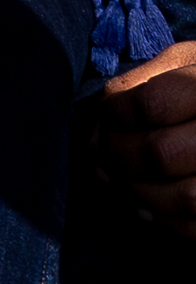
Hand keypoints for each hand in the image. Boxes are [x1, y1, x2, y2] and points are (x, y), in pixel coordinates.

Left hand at [93, 38, 195, 239]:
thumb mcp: (184, 62)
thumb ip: (139, 83)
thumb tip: (99, 127)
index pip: (151, 105)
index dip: (116, 113)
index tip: (108, 114)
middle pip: (161, 154)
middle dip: (118, 156)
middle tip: (104, 152)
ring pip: (183, 197)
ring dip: (137, 192)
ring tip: (119, 179)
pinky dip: (166, 221)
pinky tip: (147, 204)